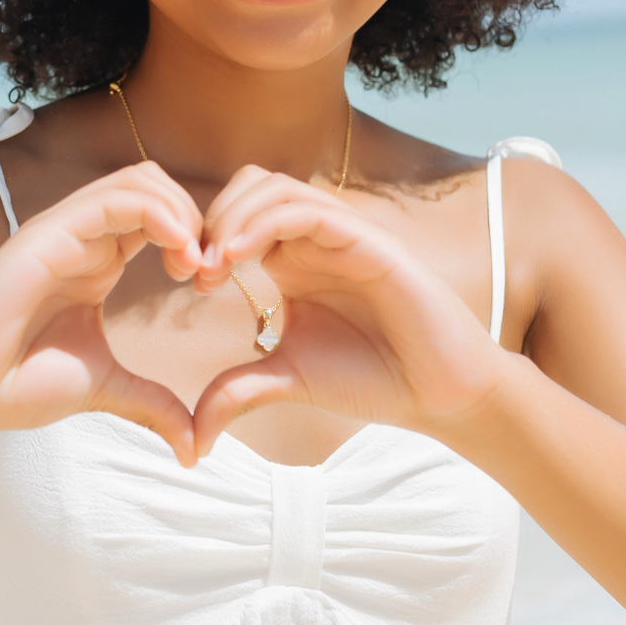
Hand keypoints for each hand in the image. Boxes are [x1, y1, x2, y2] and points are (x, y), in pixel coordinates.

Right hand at [0, 161, 206, 463]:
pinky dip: (160, 216)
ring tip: (194, 265)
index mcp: (97, 261)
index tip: (210, 284)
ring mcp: (64, 230)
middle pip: (155, 184)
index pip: (159, 215)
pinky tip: (178, 257)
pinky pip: (116, 198)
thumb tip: (193, 445)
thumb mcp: (104, 389)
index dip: (197, 237)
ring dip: (183, 213)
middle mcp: (82, 237)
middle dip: (197, 218)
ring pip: (140, 180)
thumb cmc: (16, 385)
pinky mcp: (49, 233)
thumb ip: (151, 405)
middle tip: (209, 271)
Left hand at [187, 169, 512, 457]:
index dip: (203, 237)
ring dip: (233, 217)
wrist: (437, 394)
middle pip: (249, 187)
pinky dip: (267, 223)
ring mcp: (343, 235)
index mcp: (293, 259)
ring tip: (215, 266)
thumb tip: (192, 437)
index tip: (188, 283)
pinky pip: (310, 209)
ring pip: (275, 188)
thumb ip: (237, 393)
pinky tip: (242, 258)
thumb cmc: (372, 378)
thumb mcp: (286, 380)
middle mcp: (316, 239)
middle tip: (196, 271)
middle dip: (211, 219)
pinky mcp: (369, 241)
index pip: (236, 214)